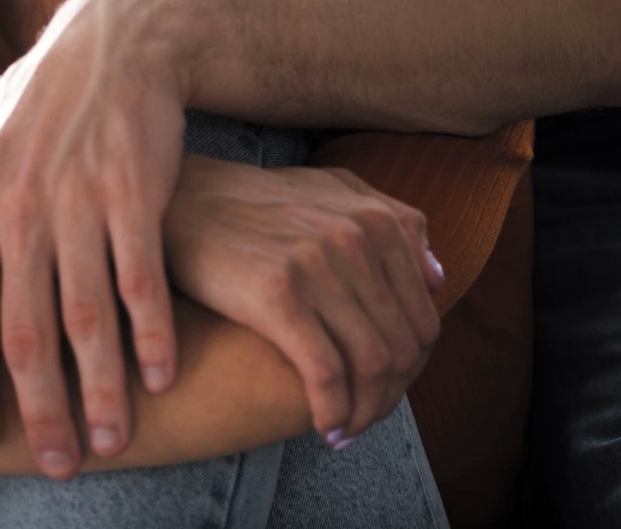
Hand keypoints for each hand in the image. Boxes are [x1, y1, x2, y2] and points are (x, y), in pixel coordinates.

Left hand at [0, 0, 188, 478]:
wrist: (112, 41)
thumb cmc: (30, 95)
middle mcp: (18, 210)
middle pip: (24, 332)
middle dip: (39, 409)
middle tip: (55, 466)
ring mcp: (78, 202)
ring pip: (86, 316)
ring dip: (100, 386)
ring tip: (109, 442)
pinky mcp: (134, 191)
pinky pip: (141, 278)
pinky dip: (153, 333)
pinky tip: (162, 378)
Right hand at [164, 157, 442, 442]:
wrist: (183, 201)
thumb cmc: (256, 204)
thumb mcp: (330, 191)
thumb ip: (391, 221)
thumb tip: (437, 277)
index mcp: (376, 220)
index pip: (423, 318)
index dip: (412, 368)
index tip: (386, 390)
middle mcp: (355, 237)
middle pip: (402, 346)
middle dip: (389, 396)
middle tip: (364, 420)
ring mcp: (317, 264)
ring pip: (370, 365)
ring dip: (364, 412)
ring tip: (345, 430)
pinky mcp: (276, 294)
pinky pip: (325, 373)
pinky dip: (333, 411)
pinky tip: (324, 426)